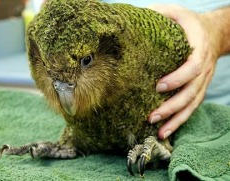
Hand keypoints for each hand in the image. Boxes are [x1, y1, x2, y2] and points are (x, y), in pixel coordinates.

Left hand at [148, 4, 220, 138]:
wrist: (212, 32)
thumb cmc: (187, 23)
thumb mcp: (174, 13)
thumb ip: (157, 15)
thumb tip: (130, 23)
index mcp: (199, 47)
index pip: (193, 66)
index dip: (178, 78)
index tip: (158, 86)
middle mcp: (204, 67)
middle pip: (191, 91)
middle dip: (172, 106)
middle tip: (152, 116)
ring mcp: (203, 81)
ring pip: (192, 104)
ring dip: (176, 119)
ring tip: (159, 131)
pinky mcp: (198, 89)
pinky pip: (191, 107)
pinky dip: (180, 120)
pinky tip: (166, 130)